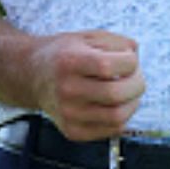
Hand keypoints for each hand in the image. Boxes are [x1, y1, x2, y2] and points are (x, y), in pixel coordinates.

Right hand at [28, 30, 143, 141]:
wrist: (32, 76)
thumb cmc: (64, 54)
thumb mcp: (87, 37)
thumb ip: (115, 42)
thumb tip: (136, 54)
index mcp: (69, 62)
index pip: (109, 66)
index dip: (130, 61)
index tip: (129, 58)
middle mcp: (66, 90)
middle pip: (116, 94)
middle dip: (137, 84)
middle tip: (136, 77)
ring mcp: (68, 114)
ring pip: (118, 117)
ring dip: (133, 103)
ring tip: (129, 92)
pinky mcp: (72, 131)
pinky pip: (111, 130)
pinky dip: (123, 117)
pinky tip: (117, 104)